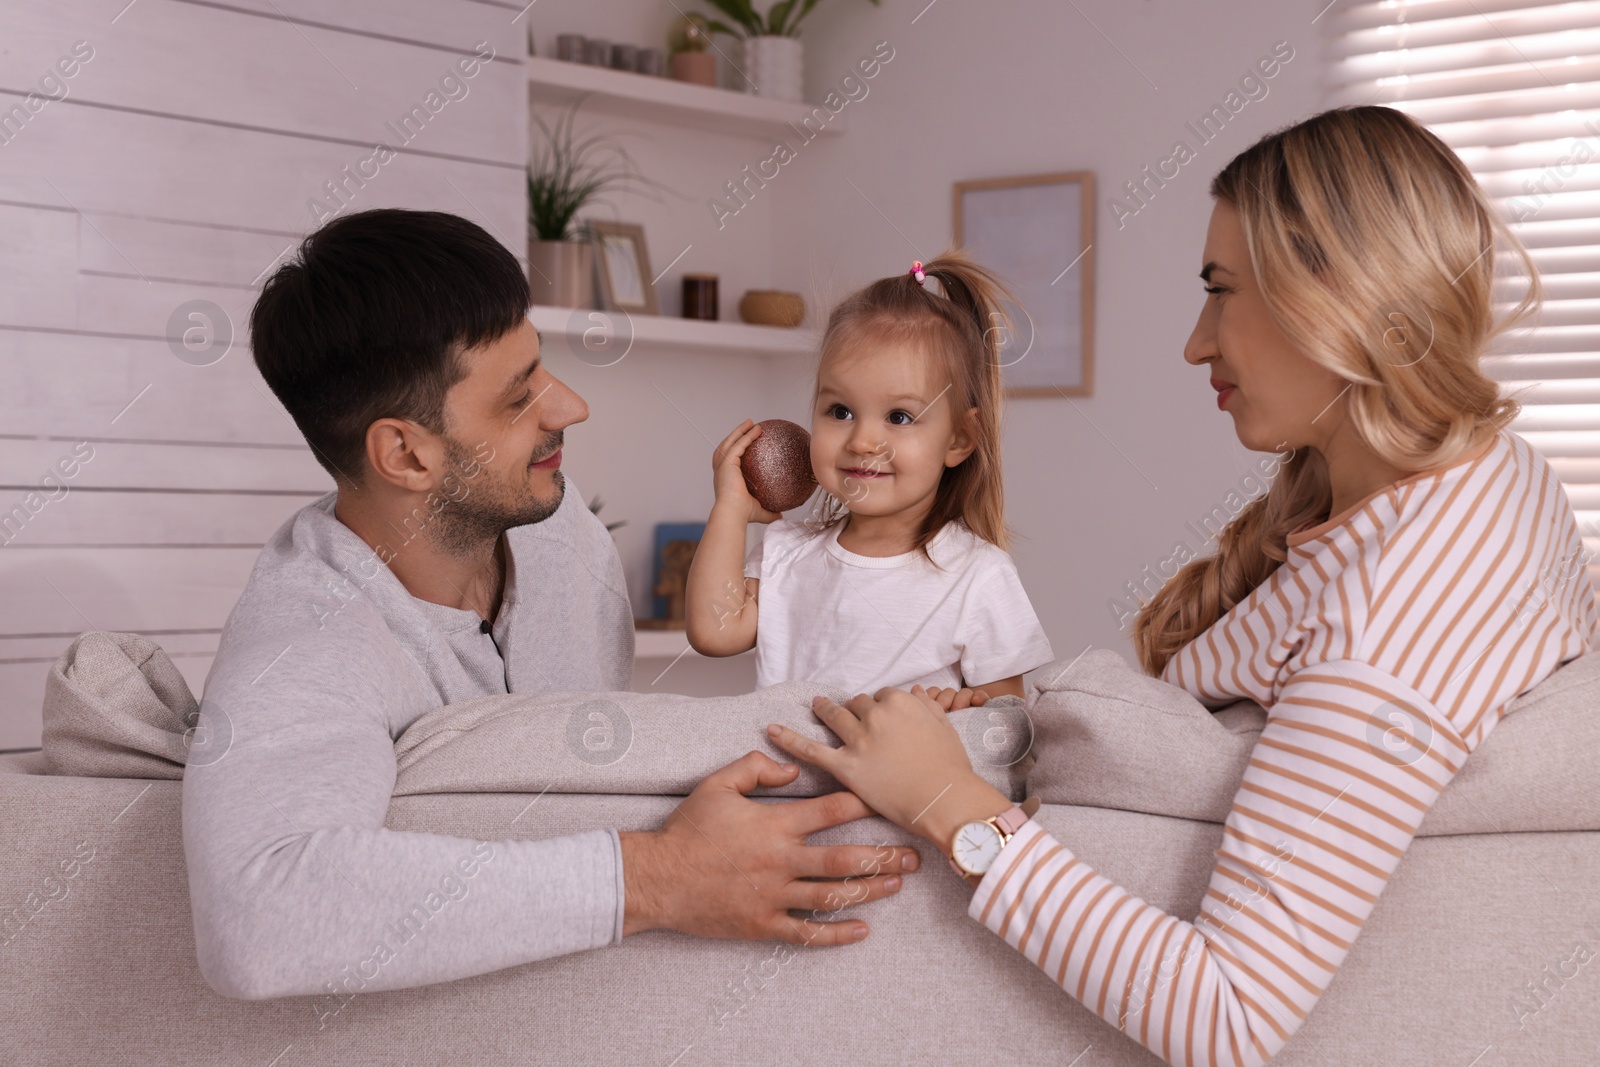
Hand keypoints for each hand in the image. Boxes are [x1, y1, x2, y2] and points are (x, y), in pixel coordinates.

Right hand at [620, 751, 920, 944]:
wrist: (656, 878)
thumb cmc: (687, 830)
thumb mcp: (717, 784)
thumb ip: (756, 768)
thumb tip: (792, 766)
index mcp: (774, 824)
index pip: (832, 810)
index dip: (865, 802)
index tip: (891, 799)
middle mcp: (781, 860)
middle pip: (845, 859)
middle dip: (885, 855)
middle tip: (914, 854)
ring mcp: (774, 896)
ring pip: (833, 896)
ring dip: (871, 891)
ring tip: (898, 884)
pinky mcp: (763, 924)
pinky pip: (806, 933)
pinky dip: (836, 934)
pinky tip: (862, 931)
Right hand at [711, 419, 782, 524]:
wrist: (732, 514)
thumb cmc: (742, 515)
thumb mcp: (759, 512)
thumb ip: (769, 512)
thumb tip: (781, 515)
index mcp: (725, 479)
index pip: (727, 460)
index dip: (733, 450)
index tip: (742, 444)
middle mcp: (721, 471)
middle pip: (726, 446)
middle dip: (735, 435)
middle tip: (747, 426)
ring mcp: (722, 465)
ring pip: (730, 441)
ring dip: (740, 430)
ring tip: (751, 422)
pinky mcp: (727, 462)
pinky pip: (738, 445)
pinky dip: (747, 436)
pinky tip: (757, 430)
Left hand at [765, 686, 1010, 851]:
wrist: (948, 800)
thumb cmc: (951, 768)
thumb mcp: (944, 727)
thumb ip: (927, 705)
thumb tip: (914, 691)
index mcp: (900, 702)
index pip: (881, 696)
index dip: (880, 708)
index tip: (880, 717)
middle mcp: (876, 715)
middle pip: (857, 705)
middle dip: (856, 711)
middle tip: (855, 720)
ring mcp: (858, 740)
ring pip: (835, 717)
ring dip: (825, 710)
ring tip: (816, 706)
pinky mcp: (846, 766)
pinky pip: (811, 749)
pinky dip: (789, 739)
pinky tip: (772, 730)